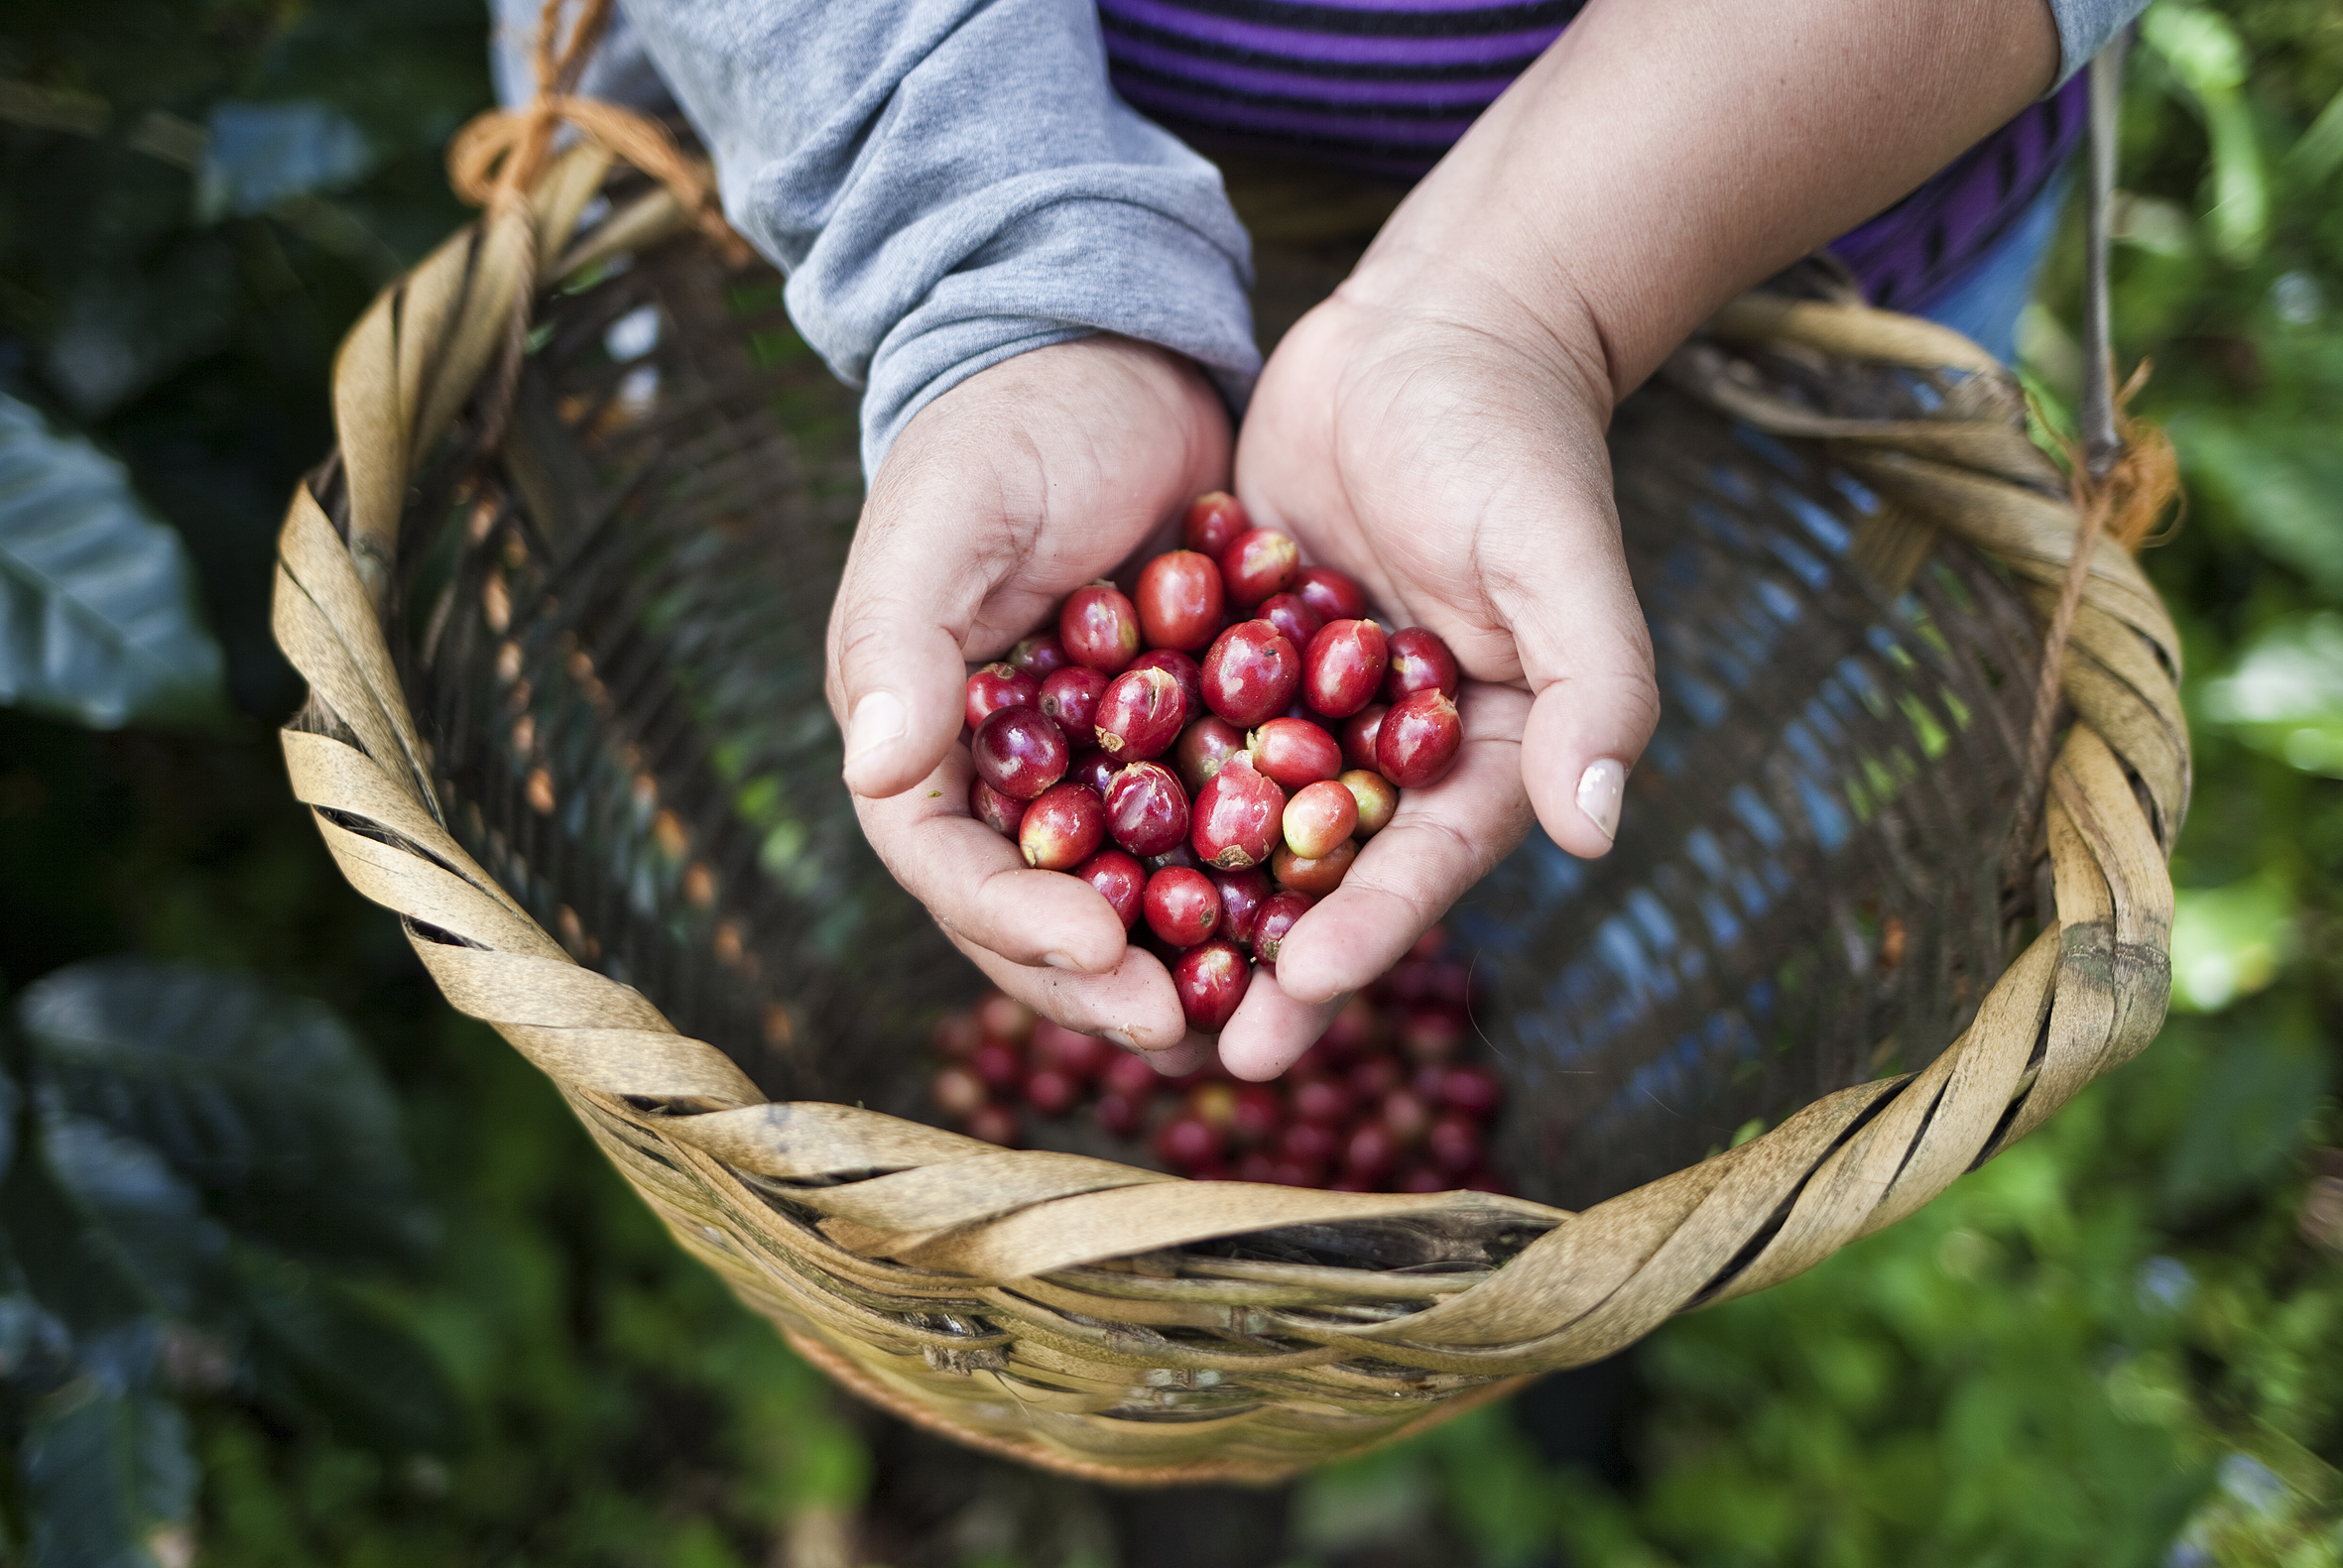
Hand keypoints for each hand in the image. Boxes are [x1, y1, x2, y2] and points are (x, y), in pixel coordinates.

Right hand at [826, 336, 1228, 1069]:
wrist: (1111, 358)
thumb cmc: (1004, 428)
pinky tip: (1312, 916)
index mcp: (926, 745)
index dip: (1019, 926)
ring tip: (1250, 1011)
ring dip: (1183, 960)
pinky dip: (1253, 879)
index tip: (1104, 949)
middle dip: (1106, 980)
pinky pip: (1216, 831)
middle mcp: (1008, 780)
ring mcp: (1099, 770)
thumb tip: (878, 774)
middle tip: (1185, 1027)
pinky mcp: (1185, 743)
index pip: (953, 870)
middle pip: (1043, 916)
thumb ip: (898, 643)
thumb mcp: (944, 520)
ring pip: (1134, 896)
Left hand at [1212, 0, 2054, 1079]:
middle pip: (1319, 882)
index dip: (1356, 942)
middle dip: (1262, 968)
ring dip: (1182, 909)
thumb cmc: (1512, 438)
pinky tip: (1054, 852)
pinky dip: (1126, 796)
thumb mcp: (1557, 556)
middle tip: (1198, 1055)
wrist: (1429, 331)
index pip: (1415, 871)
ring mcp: (1307, 715)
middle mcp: (1389, 757)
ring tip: (1113, 987)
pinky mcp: (1236, 664)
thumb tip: (1594, 829)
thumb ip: (1594, 688)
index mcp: (1478, 757)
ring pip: (1234, 831)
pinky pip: (1177, 742)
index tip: (1289, 1011)